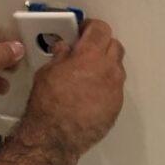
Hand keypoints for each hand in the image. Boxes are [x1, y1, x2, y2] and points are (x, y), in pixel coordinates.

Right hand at [19, 19, 125, 156]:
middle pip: (114, 46)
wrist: (55, 137)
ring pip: (117, 68)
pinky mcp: (116, 106)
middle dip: (102, 45)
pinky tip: (92, 93)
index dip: (91, 27)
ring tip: (89, 74)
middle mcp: (108, 69)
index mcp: (90, 55)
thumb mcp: (47, 72)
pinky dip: (106, 86)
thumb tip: (65, 50)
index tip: (84, 31)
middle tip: (88, 51)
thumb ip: (61, 57)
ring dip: (106, 66)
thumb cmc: (48, 106)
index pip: (100, 29)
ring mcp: (115, 89)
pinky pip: (116, 88)